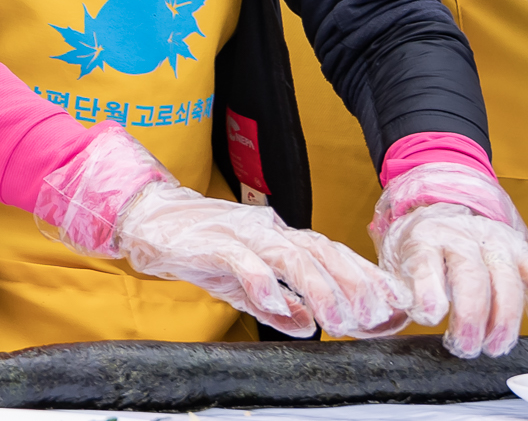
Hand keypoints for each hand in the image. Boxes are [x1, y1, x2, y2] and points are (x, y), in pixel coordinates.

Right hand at [39, 121, 403, 337]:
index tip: (398, 310)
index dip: (369, 281)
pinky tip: (276, 304)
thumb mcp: (244, 282)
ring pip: (291, 255)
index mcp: (281, 238)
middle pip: (323, 251)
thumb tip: (307, 326)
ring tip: (338, 320)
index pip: (335, 255)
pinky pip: (241, 259)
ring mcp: (241, 232)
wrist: (145, 218)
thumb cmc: (197, 247)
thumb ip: (276, 302)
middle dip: (356, 285)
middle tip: (378, 319)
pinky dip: (261, 281)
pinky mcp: (210, 240)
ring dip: (320, 288)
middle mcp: (268, 230)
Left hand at [373, 160, 527, 357]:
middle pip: (470, 274)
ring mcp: (494, 241)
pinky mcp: (518, 250)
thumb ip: (397, 290)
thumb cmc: (421, 251)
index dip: (427, 289)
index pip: (425, 261)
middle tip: (465, 347)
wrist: (444, 220)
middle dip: (470, 315)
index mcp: (423, 236)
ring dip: (503, 320)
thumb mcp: (397, 265)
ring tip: (493, 347)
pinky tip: (521, 324)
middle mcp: (460, 235)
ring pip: (507, 280)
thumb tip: (396, 315)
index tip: (429, 316)